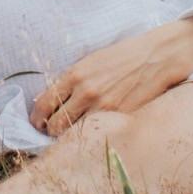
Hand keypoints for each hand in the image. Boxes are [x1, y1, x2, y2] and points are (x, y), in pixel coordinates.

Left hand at [30, 20, 192, 135]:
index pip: (45, 103)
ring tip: (69, 135)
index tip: (36, 122)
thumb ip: (72, 81)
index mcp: (76, 75)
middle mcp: (87, 92)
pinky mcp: (120, 117)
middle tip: (50, 132)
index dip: (36, 117)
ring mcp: (104, 107)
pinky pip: (97, 133)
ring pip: (74, 133)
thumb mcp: (91, 62)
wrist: (156, 57)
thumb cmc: (122, 57)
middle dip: (49, 130)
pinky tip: (90, 133)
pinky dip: (90, 136)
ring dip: (68, 136)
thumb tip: (53, 101)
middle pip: (56, 124)